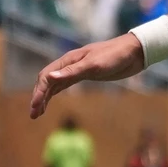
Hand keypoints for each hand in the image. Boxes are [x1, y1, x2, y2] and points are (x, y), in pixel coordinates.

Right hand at [28, 35, 144, 117]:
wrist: (134, 52)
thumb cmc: (114, 56)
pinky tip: (51, 101)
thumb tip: (49, 78)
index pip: (46, 77)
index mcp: (68, 60)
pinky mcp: (85, 74)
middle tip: (33, 115)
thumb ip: (72, 72)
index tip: (35, 108)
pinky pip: (64, 84)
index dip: (39, 93)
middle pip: (47, 81)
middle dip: (39, 97)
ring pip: (54, 84)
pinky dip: (55, 93)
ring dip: (45, 97)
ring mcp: (77, 69)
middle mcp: (69, 64)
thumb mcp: (94, 66)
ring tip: (38, 112)